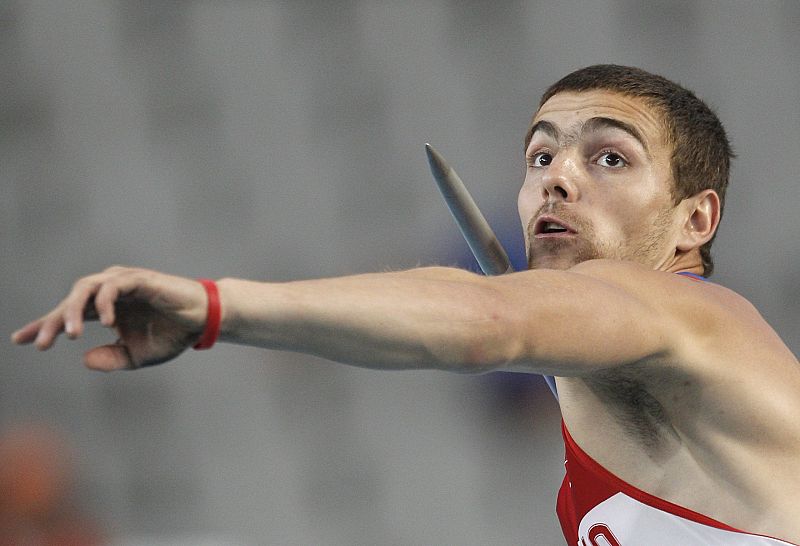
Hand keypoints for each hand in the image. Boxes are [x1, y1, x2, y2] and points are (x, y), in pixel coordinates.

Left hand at [11, 267, 208, 370]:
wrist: (203, 323)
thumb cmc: (173, 335)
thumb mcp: (137, 356)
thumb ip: (112, 359)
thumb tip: (85, 359)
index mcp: (107, 309)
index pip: (69, 314)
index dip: (45, 325)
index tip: (20, 339)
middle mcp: (110, 292)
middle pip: (71, 301)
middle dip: (53, 321)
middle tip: (42, 343)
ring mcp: (123, 282)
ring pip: (86, 288)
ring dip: (73, 311)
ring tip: (69, 335)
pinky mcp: (139, 278)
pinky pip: (113, 285)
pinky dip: (105, 302)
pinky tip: (106, 322)